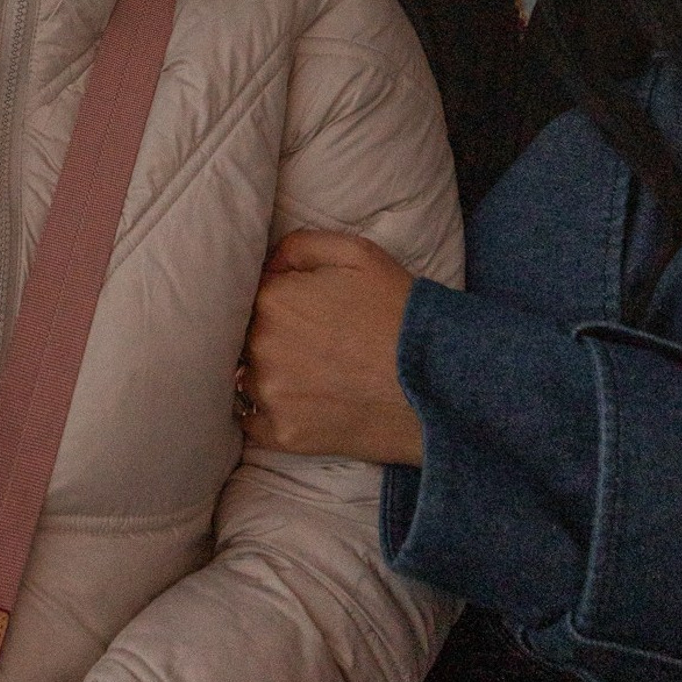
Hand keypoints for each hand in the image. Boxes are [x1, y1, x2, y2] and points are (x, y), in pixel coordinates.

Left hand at [238, 230, 422, 465]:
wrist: (437, 381)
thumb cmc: (398, 310)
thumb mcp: (356, 253)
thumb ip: (299, 246)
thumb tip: (267, 262)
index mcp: (273, 299)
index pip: (248, 293)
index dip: (271, 298)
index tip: (296, 306)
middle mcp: (262, 347)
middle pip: (244, 335)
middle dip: (268, 335)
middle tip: (306, 340)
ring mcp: (271, 395)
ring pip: (246, 377)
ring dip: (265, 372)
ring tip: (304, 372)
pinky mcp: (284, 435)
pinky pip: (251, 422)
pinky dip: (265, 413)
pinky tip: (292, 403)